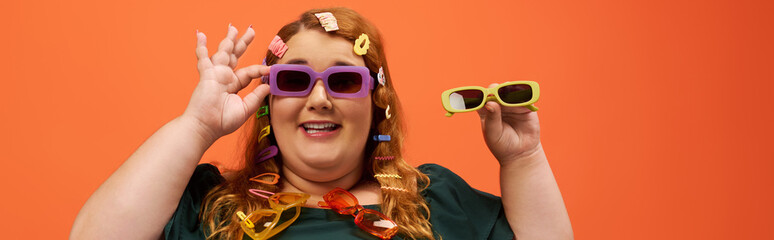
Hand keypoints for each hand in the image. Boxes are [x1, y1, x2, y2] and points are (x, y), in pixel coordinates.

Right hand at [183, 25, 270, 140]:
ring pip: (223, 52)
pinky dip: (201, 46)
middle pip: (236, 56)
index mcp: (234, 85)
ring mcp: (215, 75)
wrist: (206, 127)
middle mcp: (225, 78)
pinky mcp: (207, 75)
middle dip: (243, 43)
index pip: (249, 72)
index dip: (260, 70)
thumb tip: (268, 86)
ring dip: (228, 39)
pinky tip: (201, 34)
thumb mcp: (245, 109)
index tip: (270, 70)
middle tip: (251, 30)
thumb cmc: (222, 122)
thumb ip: (256, 96)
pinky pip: (203, 58)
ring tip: (232, 27)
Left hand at [476, 83, 541, 164]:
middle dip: (497, 90)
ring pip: (510, 92)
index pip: (481, 98)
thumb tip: (490, 103)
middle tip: (498, 93)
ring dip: (510, 90)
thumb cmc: (502, 145)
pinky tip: (520, 98)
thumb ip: (492, 118)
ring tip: (509, 95)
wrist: (520, 154)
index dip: (482, 94)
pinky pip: (525, 97)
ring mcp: (512, 105)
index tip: (485, 95)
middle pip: (496, 91)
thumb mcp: (493, 133)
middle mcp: (498, 105)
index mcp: (486, 111)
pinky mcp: (525, 107)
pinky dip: (523, 95)